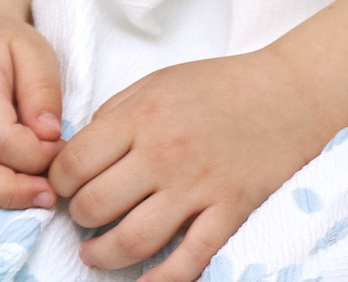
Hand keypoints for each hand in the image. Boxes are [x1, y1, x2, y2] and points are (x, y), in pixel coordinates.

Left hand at [47, 48, 346, 281]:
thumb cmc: (218, 86)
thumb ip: (115, 115)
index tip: (62, 187)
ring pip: (135, 239)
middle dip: (79, 218)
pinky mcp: (231, 212)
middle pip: (98, 204)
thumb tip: (80, 151)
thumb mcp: (155, 84)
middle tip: (81, 219)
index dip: (59, 182)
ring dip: (106, 254)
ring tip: (95, 255)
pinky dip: (163, 280)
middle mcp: (163, 154)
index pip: (76, 163)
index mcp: (139, 118)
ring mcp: (198, 187)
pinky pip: (191, 258)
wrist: (288, 95)